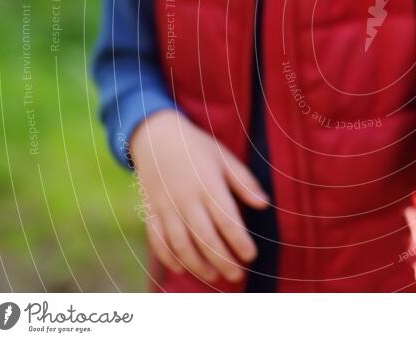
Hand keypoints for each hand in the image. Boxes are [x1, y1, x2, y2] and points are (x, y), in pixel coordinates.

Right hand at [129, 110, 268, 282]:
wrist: (156, 137)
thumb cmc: (197, 148)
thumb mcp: (224, 157)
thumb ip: (244, 182)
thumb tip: (264, 204)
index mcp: (208, 185)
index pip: (226, 220)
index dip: (239, 241)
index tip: (251, 256)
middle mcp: (185, 199)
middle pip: (205, 238)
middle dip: (223, 260)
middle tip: (237, 276)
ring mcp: (166, 207)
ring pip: (181, 244)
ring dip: (198, 265)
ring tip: (215, 277)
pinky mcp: (151, 212)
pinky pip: (158, 241)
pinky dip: (169, 258)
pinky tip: (183, 269)